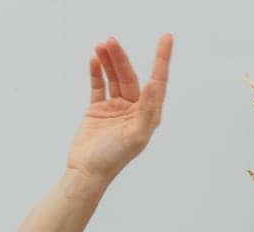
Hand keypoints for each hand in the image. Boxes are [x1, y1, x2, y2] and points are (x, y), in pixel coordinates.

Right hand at [66, 34, 172, 182]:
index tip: (166, 39)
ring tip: (101, 45)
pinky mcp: (98, 110)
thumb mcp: (135, 135)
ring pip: (114, 78)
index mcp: (147, 115)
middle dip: (120, 58)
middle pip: (129, 76)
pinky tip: (95, 60)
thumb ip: (147, 110)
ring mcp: (115, 108)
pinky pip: (99, 86)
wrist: (86, 171)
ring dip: (109, 61)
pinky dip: (97, 72)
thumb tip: (153, 84)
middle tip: (111, 41)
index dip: (162, 59)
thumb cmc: (113, 158)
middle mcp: (133, 109)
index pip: (157, 81)